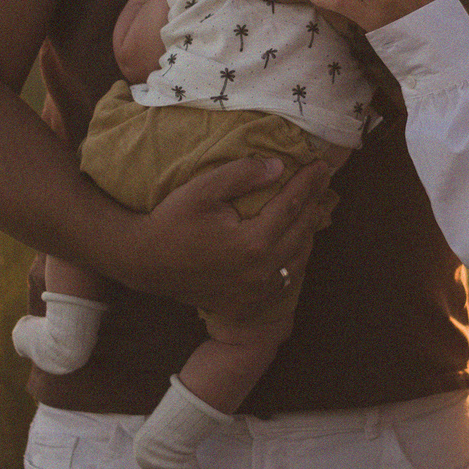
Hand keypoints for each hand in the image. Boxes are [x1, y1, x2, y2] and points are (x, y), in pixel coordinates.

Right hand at [126, 151, 331, 316]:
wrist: (145, 263)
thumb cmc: (172, 221)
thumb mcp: (204, 189)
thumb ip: (243, 175)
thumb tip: (279, 167)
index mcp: (253, 242)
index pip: (292, 206)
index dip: (308, 183)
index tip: (320, 164)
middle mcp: (261, 272)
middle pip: (302, 232)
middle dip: (315, 203)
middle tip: (323, 181)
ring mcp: (257, 293)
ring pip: (299, 259)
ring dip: (309, 231)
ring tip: (313, 207)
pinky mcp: (249, 304)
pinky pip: (284, 281)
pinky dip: (294, 259)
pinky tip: (294, 243)